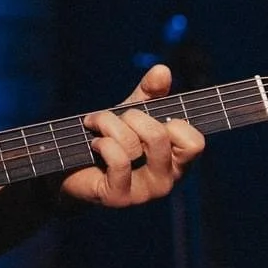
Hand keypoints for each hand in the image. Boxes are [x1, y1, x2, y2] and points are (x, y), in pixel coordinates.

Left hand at [57, 64, 204, 209]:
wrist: (72, 169)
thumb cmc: (110, 141)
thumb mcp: (132, 114)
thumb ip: (150, 93)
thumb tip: (162, 70)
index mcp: (177, 162)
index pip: (195, 142)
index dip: (174, 123)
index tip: (152, 119)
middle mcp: (166, 180)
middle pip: (159, 136)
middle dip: (131, 117)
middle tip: (116, 119)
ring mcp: (144, 192)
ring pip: (133, 145)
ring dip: (107, 125)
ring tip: (96, 128)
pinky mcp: (119, 197)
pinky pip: (117, 160)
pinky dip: (101, 143)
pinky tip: (94, 144)